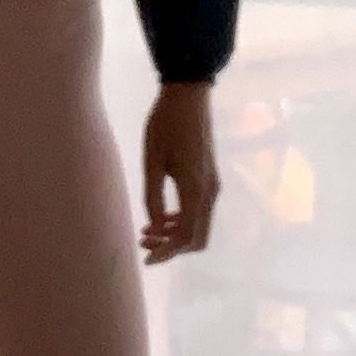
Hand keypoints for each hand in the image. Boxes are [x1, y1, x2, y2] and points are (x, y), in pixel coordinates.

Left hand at [140, 82, 219, 263]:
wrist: (189, 95)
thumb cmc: (165, 125)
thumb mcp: (152, 161)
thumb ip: (153, 197)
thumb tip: (154, 226)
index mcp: (195, 189)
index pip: (186, 236)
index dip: (167, 252)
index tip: (146, 259)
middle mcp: (209, 192)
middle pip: (197, 238)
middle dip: (171, 247)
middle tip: (143, 242)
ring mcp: (212, 185)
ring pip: (199, 226)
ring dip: (176, 235)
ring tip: (147, 231)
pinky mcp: (210, 178)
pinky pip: (200, 212)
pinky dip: (182, 221)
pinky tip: (162, 216)